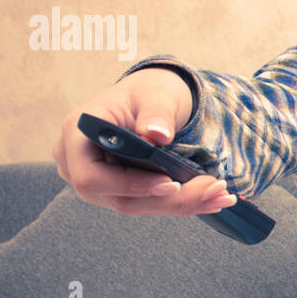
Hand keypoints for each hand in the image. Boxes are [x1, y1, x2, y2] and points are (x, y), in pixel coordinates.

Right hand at [51, 69, 234, 218]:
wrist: (152, 100)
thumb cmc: (149, 92)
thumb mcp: (156, 95)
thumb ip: (156, 113)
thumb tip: (156, 134)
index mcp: (76, 133)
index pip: (91, 177)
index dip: (130, 185)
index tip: (170, 183)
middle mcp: (78, 162)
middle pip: (119, 198)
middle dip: (170, 200)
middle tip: (214, 190)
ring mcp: (97, 180)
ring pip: (136, 205)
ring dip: (181, 204)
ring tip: (219, 196)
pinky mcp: (118, 190)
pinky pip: (147, 202)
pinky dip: (179, 202)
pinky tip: (211, 198)